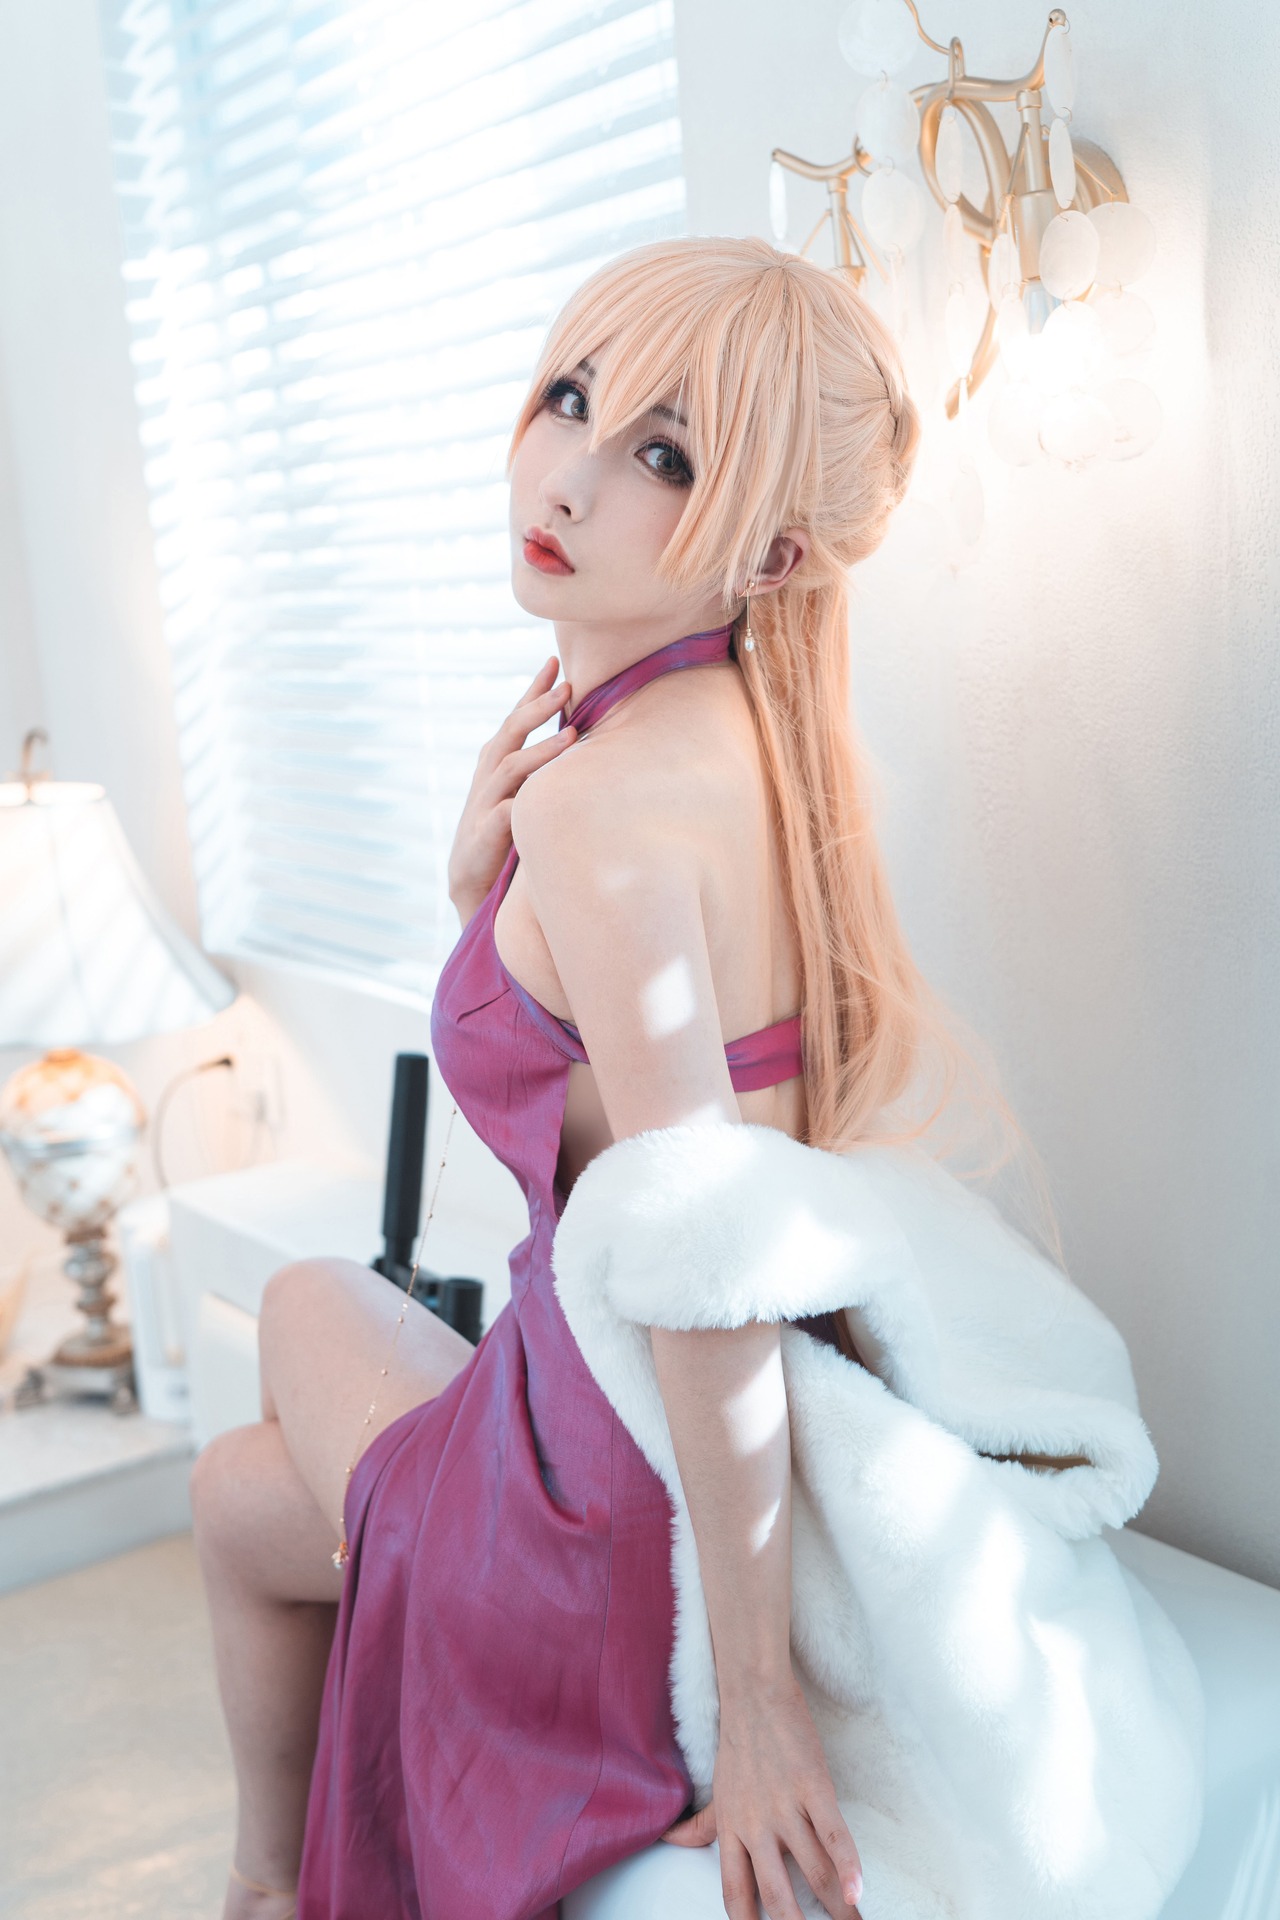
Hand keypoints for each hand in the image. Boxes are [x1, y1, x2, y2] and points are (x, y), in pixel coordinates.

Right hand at [446, 657, 576, 921]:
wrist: (472, 880)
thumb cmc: (505, 832)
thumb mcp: (523, 792)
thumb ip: (543, 766)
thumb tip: (586, 737)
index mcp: (497, 761)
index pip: (517, 717)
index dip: (533, 690)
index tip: (554, 661)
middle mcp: (488, 775)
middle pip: (511, 731)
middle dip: (537, 706)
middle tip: (567, 685)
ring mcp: (485, 803)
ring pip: (511, 767)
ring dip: (541, 750)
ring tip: (570, 735)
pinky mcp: (486, 833)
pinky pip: (505, 814)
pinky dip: (520, 804)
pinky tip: (539, 798)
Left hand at [660, 1672, 862, 1919]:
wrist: (755, 1694)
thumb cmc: (737, 1744)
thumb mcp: (716, 1791)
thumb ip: (699, 1825)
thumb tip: (669, 1842)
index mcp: (731, 1831)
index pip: (736, 1895)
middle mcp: (755, 1826)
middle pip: (777, 1896)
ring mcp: (785, 1807)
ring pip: (813, 1871)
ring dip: (837, 1907)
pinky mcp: (813, 1785)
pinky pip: (833, 1834)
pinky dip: (848, 1866)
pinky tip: (858, 1892)